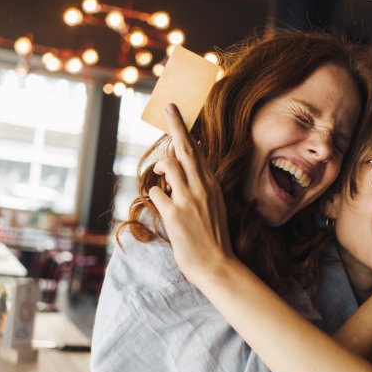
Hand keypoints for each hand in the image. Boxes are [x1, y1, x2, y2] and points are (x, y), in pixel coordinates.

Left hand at [148, 104, 233, 284]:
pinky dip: (154, 196)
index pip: (197, 151)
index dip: (186, 132)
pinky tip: (161, 206)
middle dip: (176, 125)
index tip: (177, 113)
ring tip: (160, 174)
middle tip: (169, 107)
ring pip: (168, 165)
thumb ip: (200, 188)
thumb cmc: (213, 238)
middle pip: (185, 148)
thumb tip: (180, 172)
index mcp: (212, 184)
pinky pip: (155, 192)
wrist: (217, 264)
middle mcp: (202, 186)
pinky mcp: (174, 213)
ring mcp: (188, 199)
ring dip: (159, 167)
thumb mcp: (214, 206)